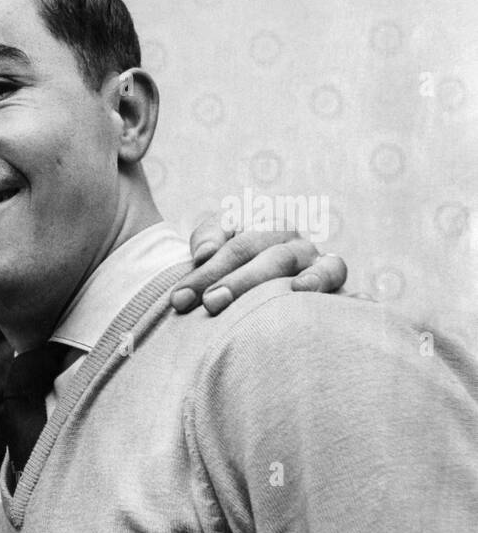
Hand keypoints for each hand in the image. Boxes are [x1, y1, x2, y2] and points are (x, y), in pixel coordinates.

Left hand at [172, 221, 348, 314]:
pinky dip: (355, 298)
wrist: (249, 285)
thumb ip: (205, 239)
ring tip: (296, 291)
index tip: (178, 299)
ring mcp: (322, 268)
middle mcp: (297, 245)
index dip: (206, 271)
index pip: (236, 245)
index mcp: (265, 227)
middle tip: (210, 304)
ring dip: (310, 281)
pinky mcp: (341, 294)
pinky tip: (350, 306)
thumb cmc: (224, 268)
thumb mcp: (211, 247)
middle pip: (273, 257)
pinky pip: (353, 294)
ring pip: (323, 268)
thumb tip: (204, 253)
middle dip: (240, 280)